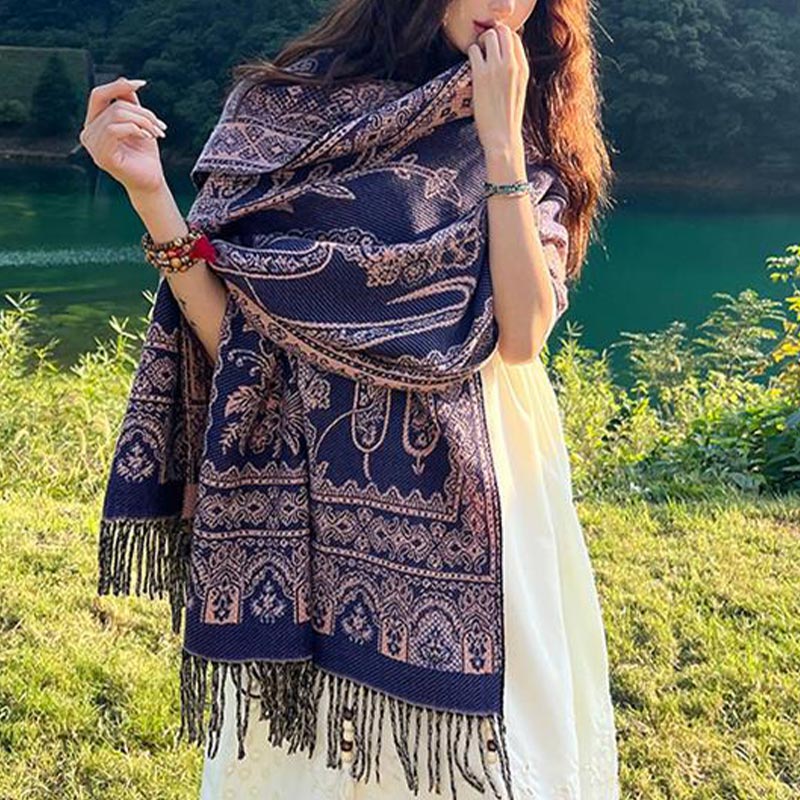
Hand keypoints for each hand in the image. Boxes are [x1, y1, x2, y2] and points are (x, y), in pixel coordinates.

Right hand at [79, 77, 168, 196]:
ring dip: (143, 121)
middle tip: (160, 126)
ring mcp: (92, 146)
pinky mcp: (102, 156)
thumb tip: (125, 80)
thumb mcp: (138, 122)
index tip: (142, 83)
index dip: (118, 86)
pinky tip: (146, 137)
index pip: (98, 95)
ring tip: (156, 134)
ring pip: (116, 115)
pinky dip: (135, 128)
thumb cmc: (144, 153)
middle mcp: (88, 133)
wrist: (151, 180)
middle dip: (142, 112)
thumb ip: (128, 103)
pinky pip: (114, 129)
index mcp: (94, 123)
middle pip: (114, 105)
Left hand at [467, 23, 529, 155]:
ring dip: (480, 42)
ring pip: (488, 36)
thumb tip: (504, 60)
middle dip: (491, 36)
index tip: (494, 51)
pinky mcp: (481, 75)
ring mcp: (497, 68)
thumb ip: (515, 72)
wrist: (503, 137)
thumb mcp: (519, 91)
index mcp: (524, 68)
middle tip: (483, 50)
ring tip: (477, 57)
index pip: (515, 37)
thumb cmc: (508, 118)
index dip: (502, 40)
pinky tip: (471, 66)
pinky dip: (471, 53)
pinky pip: (473, 50)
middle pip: (502, 31)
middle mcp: (512, 64)